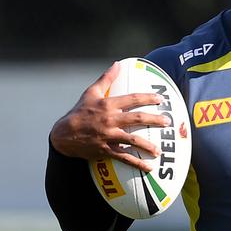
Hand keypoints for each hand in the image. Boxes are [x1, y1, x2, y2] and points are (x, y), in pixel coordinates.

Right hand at [49, 61, 169, 171]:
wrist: (63, 135)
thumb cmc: (79, 112)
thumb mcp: (91, 92)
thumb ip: (106, 78)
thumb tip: (117, 64)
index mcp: (108, 104)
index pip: (132, 99)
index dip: (148, 98)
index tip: (160, 99)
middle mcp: (110, 120)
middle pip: (137, 119)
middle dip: (154, 120)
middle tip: (167, 122)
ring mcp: (108, 136)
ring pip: (132, 140)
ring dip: (148, 146)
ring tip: (159, 150)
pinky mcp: (105, 150)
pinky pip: (124, 158)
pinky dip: (137, 163)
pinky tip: (148, 167)